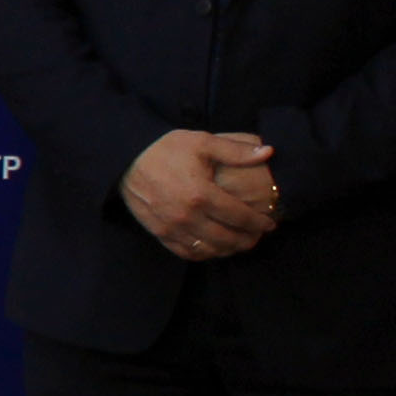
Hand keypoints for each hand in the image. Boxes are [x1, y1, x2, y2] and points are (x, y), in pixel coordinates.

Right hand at [121, 128, 277, 261]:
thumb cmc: (165, 148)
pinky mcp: (159, 232)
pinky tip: (213, 247)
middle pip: (227, 238)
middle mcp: (187, 215)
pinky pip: (187, 252)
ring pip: (209, 249)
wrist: (125, 158)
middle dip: (248, 239)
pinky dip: (204, 254)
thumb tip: (269, 152)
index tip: (270, 223)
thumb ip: (236, 151)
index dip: (259, 223)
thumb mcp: (202, 142)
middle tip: (257, 236)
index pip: (240, 216)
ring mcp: (172, 227)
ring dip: (228, 250)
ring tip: (239, 243)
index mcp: (201, 194)